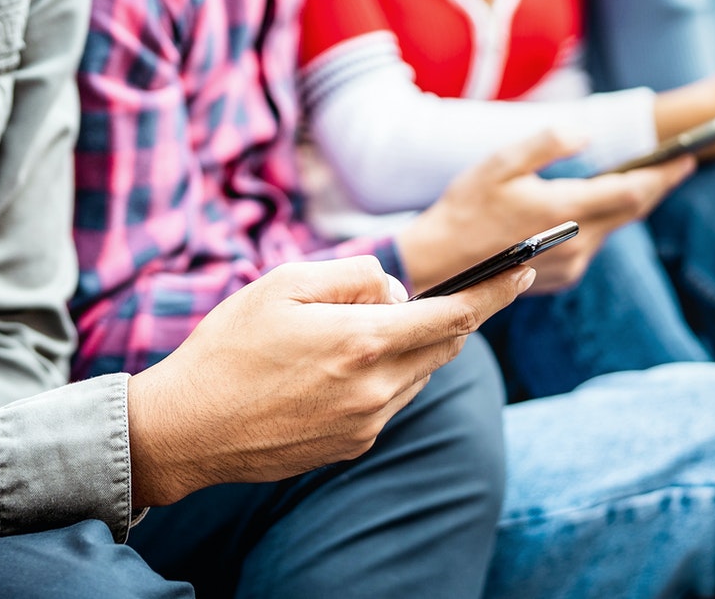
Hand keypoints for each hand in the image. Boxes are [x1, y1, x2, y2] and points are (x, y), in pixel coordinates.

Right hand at [125, 254, 525, 507]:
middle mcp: (375, 388)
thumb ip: (356, 276)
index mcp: (363, 341)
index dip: (497, 291)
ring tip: (349, 333)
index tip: (525, 269)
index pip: (455, 313)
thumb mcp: (286, 283)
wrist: (188, 426)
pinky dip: (383, 376)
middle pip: (443, 344)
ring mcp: (367, 422)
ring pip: (418, 374)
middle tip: (414, 295)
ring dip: (409, 347)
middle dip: (446, 315)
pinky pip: (390, 401)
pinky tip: (333, 369)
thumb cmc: (230, 345)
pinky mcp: (353, 445)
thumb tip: (400, 292)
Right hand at [396, 129, 694, 295]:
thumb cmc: (466, 207)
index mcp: (565, 211)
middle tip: (678, 164)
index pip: (632, 192)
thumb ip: (547, 144)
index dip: (663, 175)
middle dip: (656, 187)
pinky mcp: (563, 275)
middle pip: (631, 211)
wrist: (441, 264)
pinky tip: (599, 204)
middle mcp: (577, 243)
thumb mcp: (501, 163)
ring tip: (643, 178)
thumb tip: (586, 133)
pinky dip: (602, 221)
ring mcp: (572, 264)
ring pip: (613, 227)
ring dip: (628, 203)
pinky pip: (594, 243)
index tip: (685, 157)